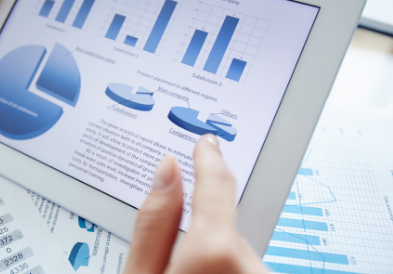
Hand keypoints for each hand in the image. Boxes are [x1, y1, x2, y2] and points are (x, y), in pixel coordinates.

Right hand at [124, 134, 266, 273]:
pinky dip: (228, 272)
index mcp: (213, 252)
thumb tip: (167, 171)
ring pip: (237, 251)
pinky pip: (247, 268)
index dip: (208, 159)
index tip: (207, 143)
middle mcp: (251, 265)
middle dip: (203, 235)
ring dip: (217, 261)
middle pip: (223, 228)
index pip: (215, 184)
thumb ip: (153, 222)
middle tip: (176, 264)